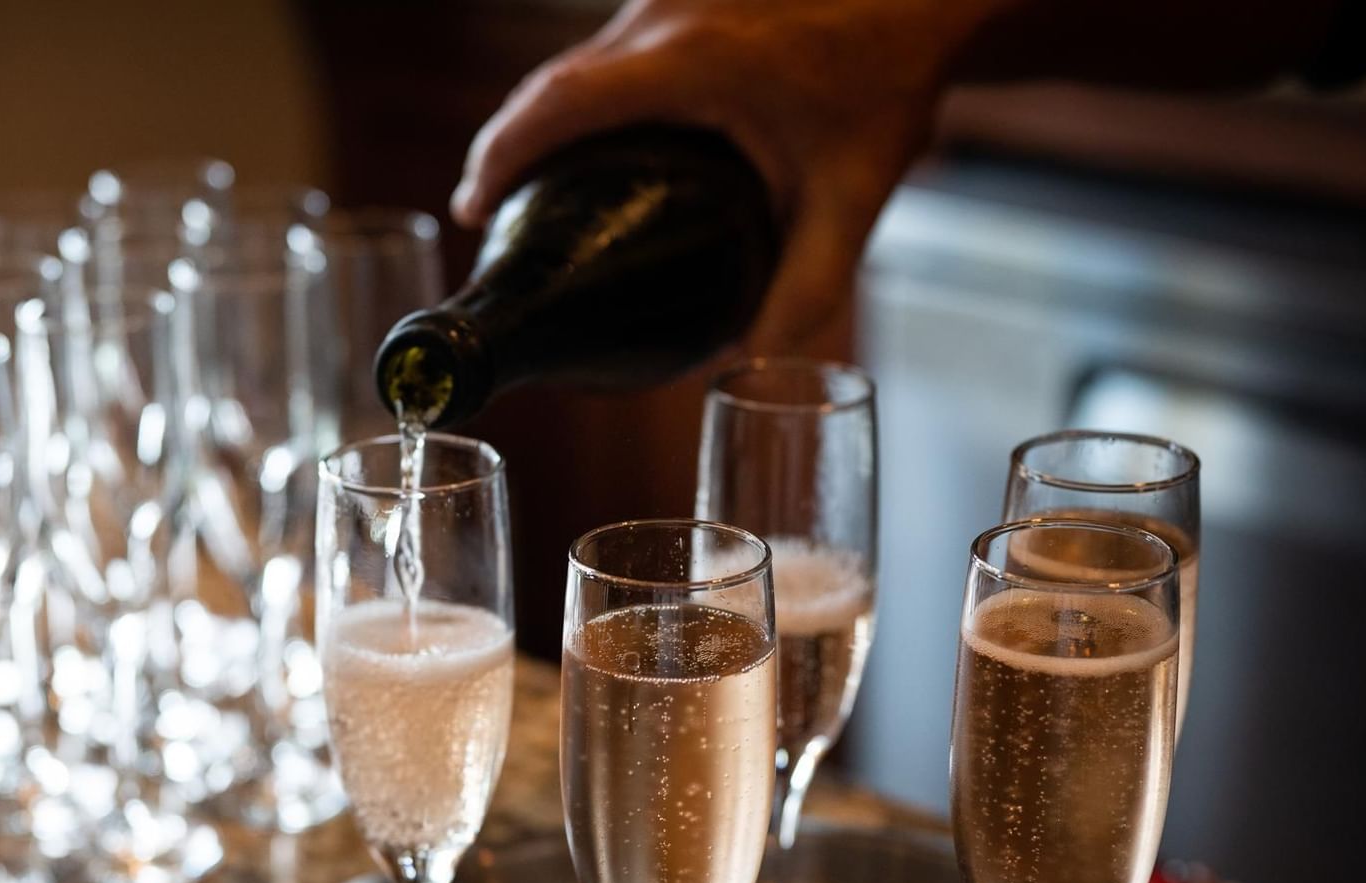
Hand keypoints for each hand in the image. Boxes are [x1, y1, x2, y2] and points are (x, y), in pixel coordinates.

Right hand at [451, 0, 1001, 355]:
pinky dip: (578, 92)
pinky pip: (607, 45)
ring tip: (523, 183)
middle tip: (485, 209)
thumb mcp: (852, 197)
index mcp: (690, 62)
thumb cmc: (893, 82)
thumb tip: (750, 365)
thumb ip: (806, 288)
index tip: (473, 207)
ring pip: (576, 59)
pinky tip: (584, 138)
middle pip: (551, 82)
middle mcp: (665, 17)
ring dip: (538, 116)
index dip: (502, 153)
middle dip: (505, 144)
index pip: (561, 103)